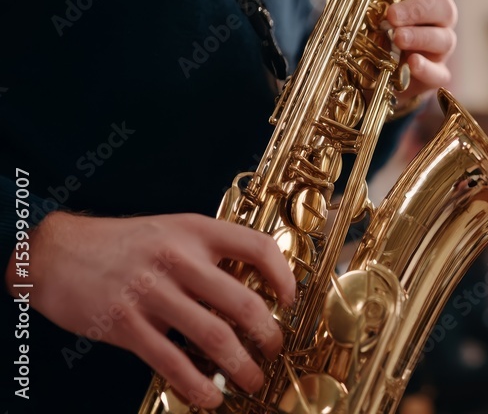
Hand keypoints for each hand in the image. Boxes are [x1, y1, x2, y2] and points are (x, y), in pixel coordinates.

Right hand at [7, 212, 296, 408]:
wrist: (57, 251)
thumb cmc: (124, 243)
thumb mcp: (174, 230)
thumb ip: (211, 251)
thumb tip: (257, 283)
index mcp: (196, 231)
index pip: (258, 247)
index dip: (284, 276)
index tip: (291, 300)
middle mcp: (177, 259)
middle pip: (242, 302)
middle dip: (268, 334)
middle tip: (274, 349)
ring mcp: (151, 292)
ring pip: (213, 336)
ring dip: (241, 365)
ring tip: (252, 379)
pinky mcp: (125, 324)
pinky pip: (171, 361)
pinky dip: (197, 384)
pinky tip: (210, 396)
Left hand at [387, 0, 459, 101]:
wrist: (382, 72)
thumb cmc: (381, 31)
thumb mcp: (377, 8)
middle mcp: (441, 21)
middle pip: (445, 8)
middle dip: (417, 9)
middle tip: (391, 14)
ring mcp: (441, 49)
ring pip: (444, 39)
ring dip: (420, 36)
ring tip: (397, 37)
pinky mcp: (437, 75)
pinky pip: (439, 73)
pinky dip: (426, 68)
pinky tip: (412, 63)